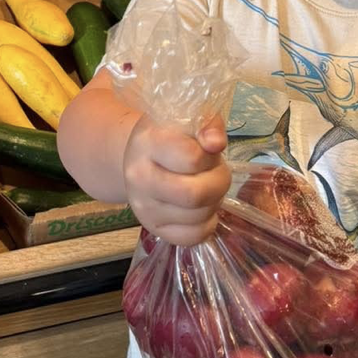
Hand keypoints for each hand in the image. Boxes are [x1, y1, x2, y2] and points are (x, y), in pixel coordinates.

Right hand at [123, 114, 230, 245]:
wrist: (138, 158)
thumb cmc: (170, 136)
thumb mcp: (187, 120)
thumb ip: (208, 124)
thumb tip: (216, 144)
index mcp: (147, 143)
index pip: (191, 158)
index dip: (210, 155)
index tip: (207, 150)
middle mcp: (139, 178)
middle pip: (194, 195)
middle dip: (218, 183)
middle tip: (216, 173)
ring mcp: (143, 208)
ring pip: (198, 216)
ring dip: (214, 202)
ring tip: (205, 186)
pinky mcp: (153, 228)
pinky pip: (193, 236)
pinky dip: (207, 224)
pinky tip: (201, 208)